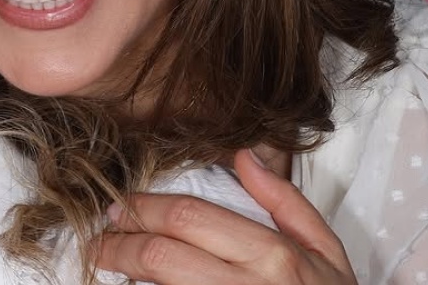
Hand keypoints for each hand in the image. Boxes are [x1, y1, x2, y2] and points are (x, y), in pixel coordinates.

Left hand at [95, 149, 355, 283]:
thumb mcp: (326, 254)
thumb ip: (287, 203)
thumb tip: (245, 155)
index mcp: (275, 256)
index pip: (189, 218)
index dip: (143, 209)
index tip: (120, 208)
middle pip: (161, 256)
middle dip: (119, 244)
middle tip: (101, 239)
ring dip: (124, 276)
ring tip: (109, 264)